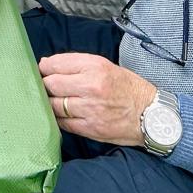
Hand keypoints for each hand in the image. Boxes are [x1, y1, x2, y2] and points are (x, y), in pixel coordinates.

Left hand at [38, 53, 155, 145]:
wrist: (151, 115)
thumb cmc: (127, 88)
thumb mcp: (105, 66)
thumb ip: (76, 63)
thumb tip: (46, 64)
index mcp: (95, 67)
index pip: (56, 64)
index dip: (44, 68)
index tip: (42, 70)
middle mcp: (91, 87)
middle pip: (51, 84)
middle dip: (44, 85)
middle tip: (45, 86)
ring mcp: (90, 110)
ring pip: (54, 105)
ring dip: (49, 102)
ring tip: (52, 100)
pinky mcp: (91, 129)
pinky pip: (63, 123)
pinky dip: (58, 118)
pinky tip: (61, 114)